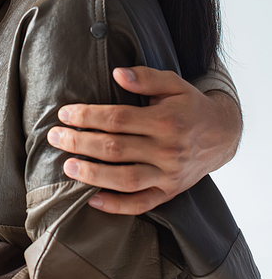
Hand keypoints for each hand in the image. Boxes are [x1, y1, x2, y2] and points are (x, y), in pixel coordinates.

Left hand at [47, 66, 241, 214]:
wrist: (222, 135)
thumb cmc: (190, 105)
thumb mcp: (174, 83)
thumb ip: (146, 78)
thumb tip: (118, 73)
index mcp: (165, 120)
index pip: (118, 119)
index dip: (88, 116)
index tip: (65, 114)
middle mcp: (167, 150)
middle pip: (115, 149)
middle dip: (80, 143)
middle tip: (55, 137)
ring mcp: (168, 175)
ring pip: (125, 179)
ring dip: (92, 175)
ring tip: (67, 166)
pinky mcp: (169, 192)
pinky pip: (140, 204)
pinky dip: (116, 205)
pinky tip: (92, 200)